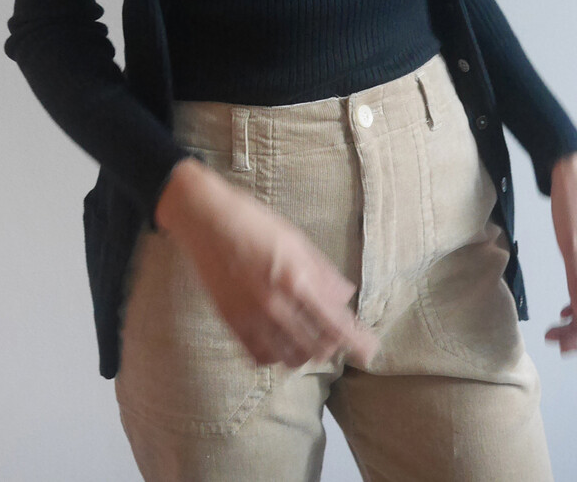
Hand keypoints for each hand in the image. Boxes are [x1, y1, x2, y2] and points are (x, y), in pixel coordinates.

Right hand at [155, 157, 379, 369]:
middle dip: (332, 347)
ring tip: (308, 338)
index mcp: (297, 278)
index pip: (336, 323)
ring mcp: (252, 316)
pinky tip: (280, 340)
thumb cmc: (253, 221)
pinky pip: (261, 356)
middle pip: (317, 347)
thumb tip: (346, 295)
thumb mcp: (296, 239)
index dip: (356, 341)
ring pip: (290, 357)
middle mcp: (276, 303)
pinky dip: (276, 355)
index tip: (370, 351)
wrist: (206, 219)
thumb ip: (322, 271)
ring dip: (306, 352)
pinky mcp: (232, 322)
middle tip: (335, 337)